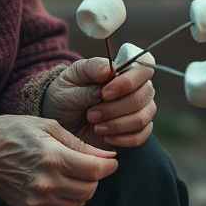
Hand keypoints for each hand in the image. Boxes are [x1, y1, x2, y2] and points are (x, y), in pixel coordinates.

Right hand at [0, 115, 116, 205]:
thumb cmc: (13, 132)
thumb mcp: (48, 127)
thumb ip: (80, 145)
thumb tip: (109, 158)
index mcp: (51, 158)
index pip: (95, 171)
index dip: (109, 166)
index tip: (110, 161)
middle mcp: (45, 184)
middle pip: (89, 190)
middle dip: (95, 177)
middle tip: (88, 164)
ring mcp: (36, 201)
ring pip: (78, 203)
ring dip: (81, 189)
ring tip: (70, 172)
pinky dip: (66, 199)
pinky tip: (56, 183)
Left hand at [41, 57, 155, 147]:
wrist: (61, 121)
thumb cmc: (67, 94)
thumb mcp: (71, 79)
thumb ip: (90, 71)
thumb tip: (109, 69)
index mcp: (123, 69)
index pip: (144, 66)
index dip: (129, 80)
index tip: (105, 92)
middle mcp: (137, 87)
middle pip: (144, 95)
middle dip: (116, 107)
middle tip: (91, 114)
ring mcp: (140, 109)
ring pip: (142, 117)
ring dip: (117, 124)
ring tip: (95, 125)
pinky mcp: (137, 130)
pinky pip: (141, 136)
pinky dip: (123, 139)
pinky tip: (105, 137)